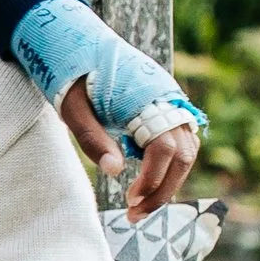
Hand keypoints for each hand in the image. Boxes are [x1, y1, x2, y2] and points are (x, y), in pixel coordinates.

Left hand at [57, 82, 199, 217]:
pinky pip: (179, 142)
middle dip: (162, 190)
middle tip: (135, 215)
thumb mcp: (74, 109)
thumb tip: (114, 172)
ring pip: (185, 152)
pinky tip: (147, 183)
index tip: (130, 200)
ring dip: (167, 181)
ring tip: (140, 205)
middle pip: (182, 155)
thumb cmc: (73, 77)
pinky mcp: (168, 108)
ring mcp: (172, 103)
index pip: (164, 148)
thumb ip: (94, 139)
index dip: (151, 179)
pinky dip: (167, 166)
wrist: (80, 45)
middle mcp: (169, 99)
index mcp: (148, 97)